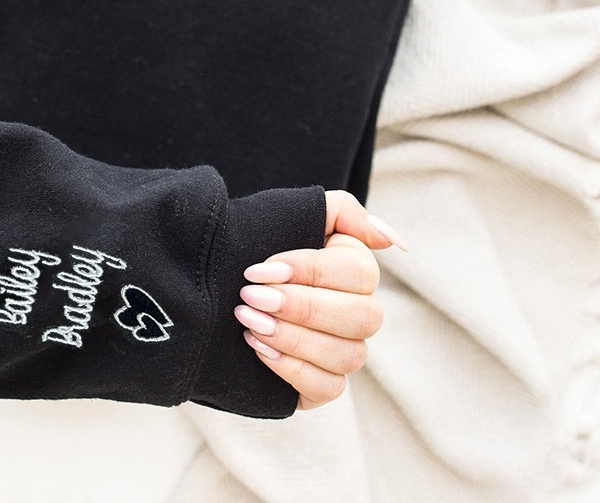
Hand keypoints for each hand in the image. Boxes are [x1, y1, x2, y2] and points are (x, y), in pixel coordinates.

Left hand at [234, 190, 406, 409]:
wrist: (210, 282)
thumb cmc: (254, 242)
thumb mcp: (290, 212)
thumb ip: (342, 211)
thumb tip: (390, 240)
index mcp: (356, 269)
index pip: (360, 273)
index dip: (310, 271)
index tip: (259, 269)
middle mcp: (359, 312)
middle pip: (362, 317)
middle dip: (300, 307)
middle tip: (250, 297)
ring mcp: (344, 350)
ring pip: (348, 355)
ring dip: (293, 337)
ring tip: (247, 321)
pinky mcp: (322, 385)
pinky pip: (330, 388)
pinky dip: (293, 369)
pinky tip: (260, 348)